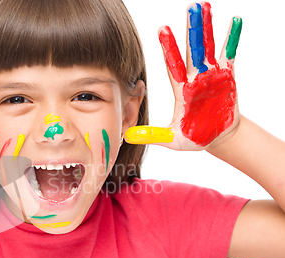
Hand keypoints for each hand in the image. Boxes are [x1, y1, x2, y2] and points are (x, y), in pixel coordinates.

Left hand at [125, 2, 241, 150]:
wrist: (219, 138)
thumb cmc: (195, 137)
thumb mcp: (173, 139)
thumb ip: (153, 135)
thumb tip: (128, 137)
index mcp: (181, 89)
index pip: (173, 64)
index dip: (169, 47)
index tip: (162, 29)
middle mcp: (194, 78)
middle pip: (190, 50)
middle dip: (190, 30)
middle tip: (190, 7)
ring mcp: (211, 75)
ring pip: (208, 47)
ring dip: (206, 28)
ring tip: (205, 7)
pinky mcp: (227, 76)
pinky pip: (230, 54)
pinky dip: (232, 38)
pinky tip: (234, 21)